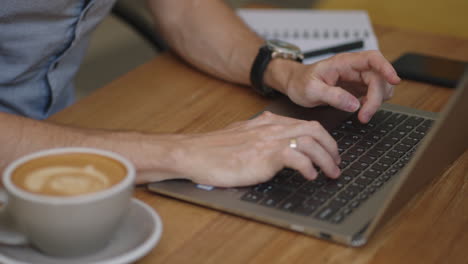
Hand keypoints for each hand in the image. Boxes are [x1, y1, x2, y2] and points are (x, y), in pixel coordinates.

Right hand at [164, 112, 340, 186]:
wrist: (194, 153)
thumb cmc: (213, 150)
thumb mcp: (241, 137)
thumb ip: (259, 138)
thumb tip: (273, 148)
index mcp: (267, 122)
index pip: (305, 124)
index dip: (323, 139)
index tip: (329, 152)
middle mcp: (272, 127)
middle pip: (315, 129)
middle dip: (332, 147)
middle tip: (336, 163)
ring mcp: (269, 140)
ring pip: (312, 142)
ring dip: (327, 160)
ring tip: (329, 173)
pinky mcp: (265, 155)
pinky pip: (297, 157)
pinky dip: (309, 167)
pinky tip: (309, 176)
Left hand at [268, 50, 400, 122]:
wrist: (295, 84)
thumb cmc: (301, 82)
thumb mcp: (311, 90)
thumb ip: (332, 96)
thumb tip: (354, 104)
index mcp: (343, 63)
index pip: (372, 58)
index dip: (387, 67)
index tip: (395, 80)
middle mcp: (354, 68)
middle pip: (379, 77)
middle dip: (376, 98)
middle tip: (364, 116)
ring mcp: (357, 78)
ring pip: (380, 86)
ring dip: (376, 102)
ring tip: (361, 114)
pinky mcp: (357, 89)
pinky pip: (373, 95)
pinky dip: (371, 104)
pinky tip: (360, 110)